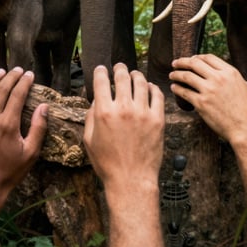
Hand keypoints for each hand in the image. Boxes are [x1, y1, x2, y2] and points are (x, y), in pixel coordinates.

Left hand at [0, 68, 47, 205]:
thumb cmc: (9, 171)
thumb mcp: (30, 152)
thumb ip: (38, 128)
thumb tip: (44, 107)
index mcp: (8, 124)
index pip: (17, 94)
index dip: (24, 82)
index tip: (29, 75)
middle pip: (1, 88)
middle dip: (11, 76)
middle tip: (18, 70)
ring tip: (1, 72)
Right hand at [83, 64, 164, 191]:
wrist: (131, 180)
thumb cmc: (107, 163)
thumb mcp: (89, 140)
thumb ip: (91, 117)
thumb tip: (96, 100)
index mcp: (104, 112)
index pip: (101, 81)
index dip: (100, 72)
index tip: (102, 69)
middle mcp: (123, 108)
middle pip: (122, 77)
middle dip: (119, 68)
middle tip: (119, 67)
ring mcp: (143, 113)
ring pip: (141, 83)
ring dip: (136, 75)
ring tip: (135, 75)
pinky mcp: (158, 119)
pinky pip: (157, 95)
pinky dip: (153, 87)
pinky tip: (149, 87)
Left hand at [169, 54, 246, 148]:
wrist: (246, 129)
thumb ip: (235, 78)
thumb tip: (227, 74)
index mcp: (230, 72)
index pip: (208, 57)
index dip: (197, 57)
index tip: (191, 59)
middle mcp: (218, 78)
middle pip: (194, 63)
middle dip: (182, 62)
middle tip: (175, 63)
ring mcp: (208, 90)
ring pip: (186, 76)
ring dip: (176, 74)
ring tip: (172, 75)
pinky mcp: (201, 103)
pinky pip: (184, 92)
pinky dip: (177, 88)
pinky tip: (174, 88)